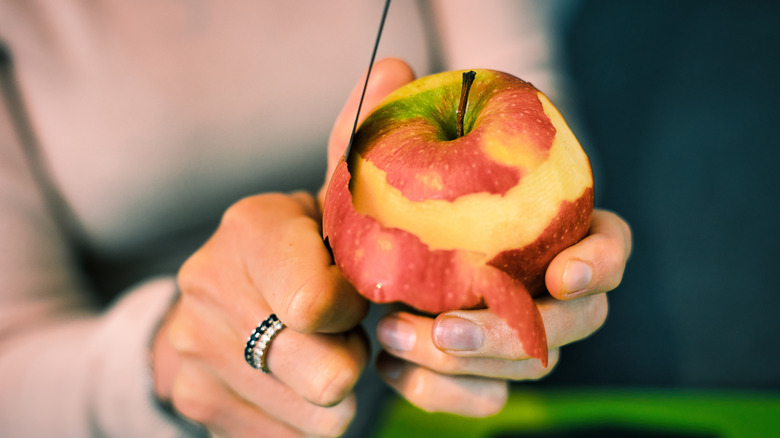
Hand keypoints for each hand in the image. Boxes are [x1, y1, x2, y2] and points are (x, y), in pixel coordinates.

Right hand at [152, 192, 368, 436]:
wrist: (222, 291)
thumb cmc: (304, 250)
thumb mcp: (332, 214)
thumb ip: (364, 199)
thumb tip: (394, 177)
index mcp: (249, 227)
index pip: (317, 305)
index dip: (352, 311)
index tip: (352, 297)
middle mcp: (207, 284)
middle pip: (326, 375)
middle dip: (351, 358)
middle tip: (340, 334)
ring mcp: (191, 348)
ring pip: (319, 418)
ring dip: (332, 392)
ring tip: (314, 350)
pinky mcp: (192, 399)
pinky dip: (304, 419)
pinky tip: (292, 380)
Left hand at [320, 57, 631, 417]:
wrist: (354, 269)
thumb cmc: (379, 210)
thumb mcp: (369, 165)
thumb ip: (378, 120)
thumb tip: (393, 70)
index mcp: (551, 230)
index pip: (610, 244)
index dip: (602, 263)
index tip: (560, 274)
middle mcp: (549, 288)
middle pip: (578, 322)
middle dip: (518, 332)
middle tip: (447, 327)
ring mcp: (524, 336)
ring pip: (531, 368)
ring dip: (466, 363)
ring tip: (393, 335)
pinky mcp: (486, 375)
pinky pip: (484, 399)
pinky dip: (439, 392)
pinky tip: (391, 366)